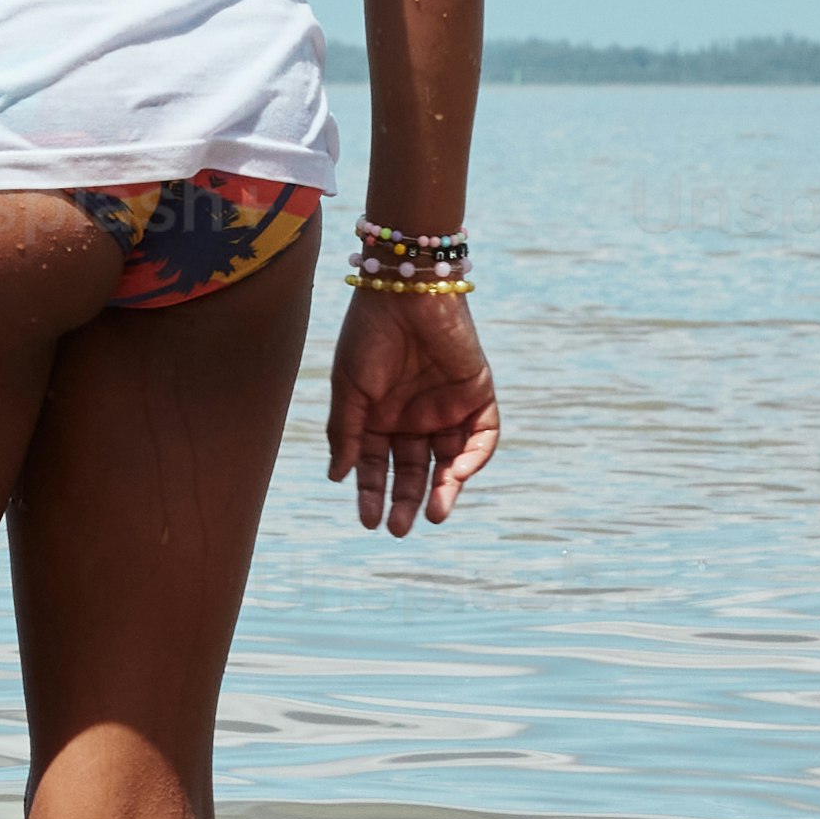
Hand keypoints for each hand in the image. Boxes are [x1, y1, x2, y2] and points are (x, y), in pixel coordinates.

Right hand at [327, 285, 501, 535]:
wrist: (405, 290)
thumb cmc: (368, 335)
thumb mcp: (348, 388)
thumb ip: (345, 433)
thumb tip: (337, 477)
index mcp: (379, 417)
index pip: (377, 466)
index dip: (371, 493)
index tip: (367, 520)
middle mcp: (413, 418)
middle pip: (414, 471)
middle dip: (406, 500)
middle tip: (398, 528)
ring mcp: (447, 408)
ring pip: (450, 462)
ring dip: (444, 490)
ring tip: (433, 515)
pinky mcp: (477, 395)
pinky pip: (482, 437)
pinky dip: (473, 458)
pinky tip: (456, 474)